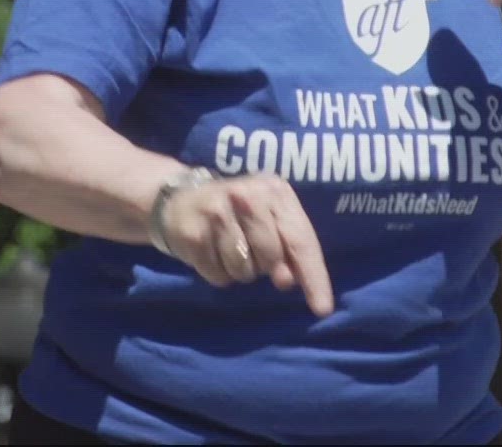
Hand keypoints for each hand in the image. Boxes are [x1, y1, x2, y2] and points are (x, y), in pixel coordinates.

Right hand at [160, 173, 334, 316]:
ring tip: (228, 248)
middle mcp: (247, 196)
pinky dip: (218, 273)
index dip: (314, 277)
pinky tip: (210, 252)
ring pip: (244, 272)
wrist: (179, 201)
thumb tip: (287, 280)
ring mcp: (217, 214)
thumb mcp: (269, 219)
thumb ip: (287, 248)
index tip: (322, 309)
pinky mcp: (194, 234)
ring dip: (240, 271)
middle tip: (250, 249)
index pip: (301, 240)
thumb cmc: (238, 214)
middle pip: (272, 258)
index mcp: (275, 191)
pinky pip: (218, 277)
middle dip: (264, 265)